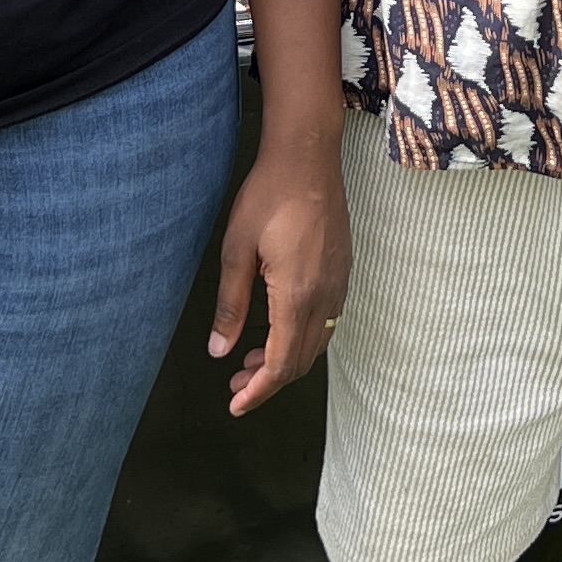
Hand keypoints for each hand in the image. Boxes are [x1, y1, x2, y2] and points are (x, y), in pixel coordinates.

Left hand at [205, 123, 350, 415]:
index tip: (235, 406)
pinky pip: (327, 321)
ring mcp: (339, 283)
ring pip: (317, 342)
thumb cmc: (268, 196)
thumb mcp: (236, 250)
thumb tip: (218, 352)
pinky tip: (278, 331)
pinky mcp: (342, 270)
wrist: (308, 156)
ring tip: (249, 363)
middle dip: (268, 381)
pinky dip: (302, 339)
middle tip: (234, 387)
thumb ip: (230, 305)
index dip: (258, 391)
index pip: (281, 362)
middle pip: (302, 360)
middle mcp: (326, 295)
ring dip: (285, 361)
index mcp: (297, 295)